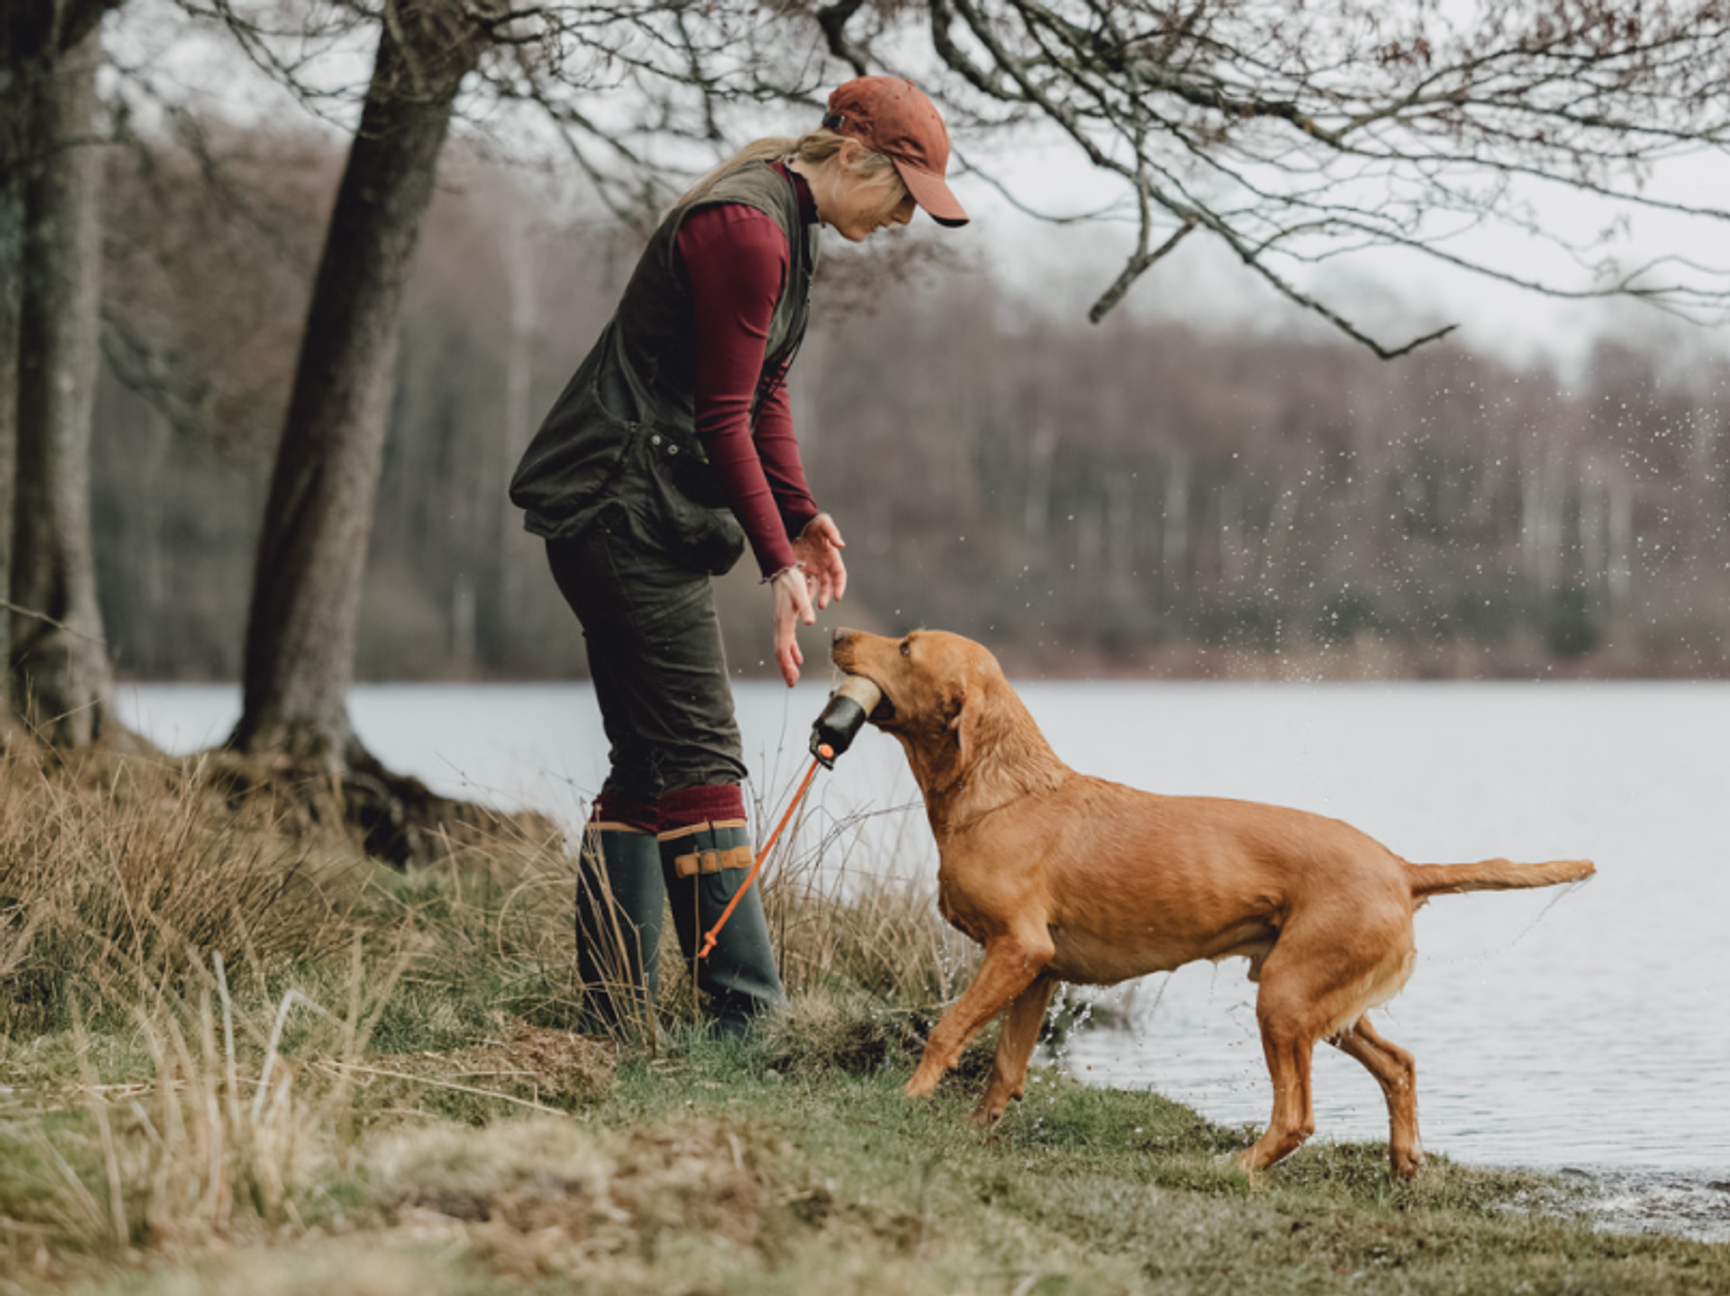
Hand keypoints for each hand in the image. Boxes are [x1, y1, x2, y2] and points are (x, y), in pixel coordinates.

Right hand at [771, 565, 814, 686]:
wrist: (782, 570)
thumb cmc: (791, 581)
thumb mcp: (800, 592)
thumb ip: (805, 607)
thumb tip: (810, 621)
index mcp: (783, 622)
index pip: (783, 649)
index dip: (787, 665)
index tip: (792, 679)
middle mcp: (780, 625)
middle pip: (780, 652)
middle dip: (786, 668)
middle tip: (792, 683)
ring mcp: (781, 623)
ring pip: (782, 647)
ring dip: (788, 662)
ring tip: (794, 675)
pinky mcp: (784, 620)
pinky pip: (786, 640)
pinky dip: (791, 651)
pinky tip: (797, 657)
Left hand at [791, 513, 847, 609]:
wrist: (800, 521)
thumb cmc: (816, 522)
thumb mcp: (825, 524)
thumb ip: (833, 533)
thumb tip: (841, 545)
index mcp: (833, 557)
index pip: (839, 575)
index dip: (840, 586)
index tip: (838, 596)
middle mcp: (824, 565)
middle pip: (827, 584)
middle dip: (825, 595)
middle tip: (822, 605)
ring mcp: (812, 567)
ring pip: (814, 586)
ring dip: (812, 596)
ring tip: (807, 606)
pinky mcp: (800, 567)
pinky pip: (801, 581)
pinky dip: (800, 589)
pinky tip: (795, 597)